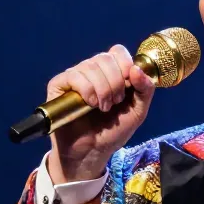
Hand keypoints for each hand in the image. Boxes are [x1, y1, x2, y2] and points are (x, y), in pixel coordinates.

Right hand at [45, 45, 155, 182]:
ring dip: (102, 90)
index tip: (128, 86)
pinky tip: (89, 104)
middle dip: (115, 82)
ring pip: (90, 66)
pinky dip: (86, 90)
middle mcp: (92, 70)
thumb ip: (145, 89)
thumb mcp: (138, 111)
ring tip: (102, 108)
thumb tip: (136, 68)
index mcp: (111, 72)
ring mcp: (75, 76)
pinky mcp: (59, 84)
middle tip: (114, 103)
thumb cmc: (113, 132)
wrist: (91, 152)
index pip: (117, 51)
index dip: (125, 65)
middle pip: (105, 58)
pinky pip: (74, 75)